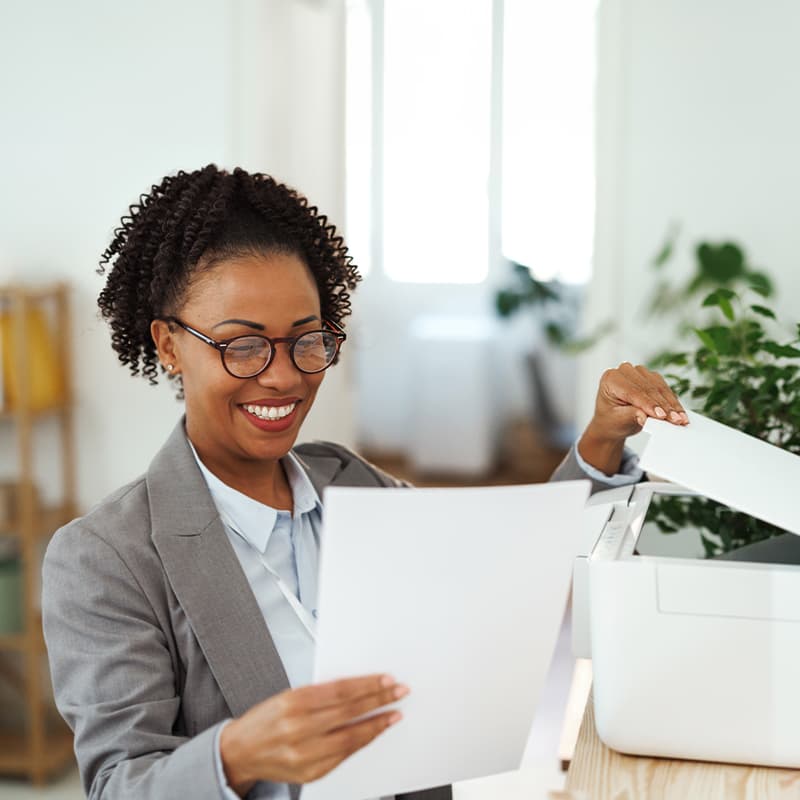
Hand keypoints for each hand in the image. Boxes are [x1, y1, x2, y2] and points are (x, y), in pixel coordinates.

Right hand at [219, 674, 407, 794]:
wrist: (239, 752)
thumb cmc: (265, 719)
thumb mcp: (288, 695)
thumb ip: (321, 693)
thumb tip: (357, 687)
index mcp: (293, 702)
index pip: (341, 691)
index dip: (367, 685)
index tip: (386, 679)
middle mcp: (298, 729)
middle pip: (348, 712)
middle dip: (378, 700)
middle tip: (398, 692)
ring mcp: (304, 754)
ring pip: (350, 737)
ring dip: (376, 724)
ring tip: (393, 714)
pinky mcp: (309, 773)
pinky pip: (343, 756)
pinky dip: (361, 743)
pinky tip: (373, 733)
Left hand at [578, 362, 687, 475]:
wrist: (613, 421)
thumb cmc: (611, 420)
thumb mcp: (618, 421)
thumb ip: (631, 416)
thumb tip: (645, 416)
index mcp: (611, 379)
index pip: (633, 391)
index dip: (648, 404)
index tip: (661, 416)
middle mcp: (625, 371)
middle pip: (648, 389)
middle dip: (664, 406)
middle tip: (676, 420)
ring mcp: (639, 372)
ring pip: (660, 387)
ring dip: (671, 404)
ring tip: (680, 419)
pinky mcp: (651, 378)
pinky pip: (665, 388)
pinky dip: (673, 402)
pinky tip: (679, 413)